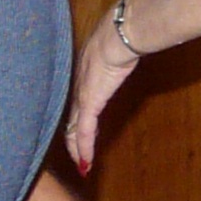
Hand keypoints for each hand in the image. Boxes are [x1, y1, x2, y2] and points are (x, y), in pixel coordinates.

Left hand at [63, 6, 143, 172]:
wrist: (117, 35)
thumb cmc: (121, 36)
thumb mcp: (118, 47)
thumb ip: (120, 52)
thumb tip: (130, 45)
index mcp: (83, 75)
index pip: (76, 103)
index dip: (77, 118)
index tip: (80, 129)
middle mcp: (77, 88)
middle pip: (71, 120)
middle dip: (73, 140)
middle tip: (76, 156)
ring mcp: (81, 97)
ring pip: (73, 130)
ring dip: (77, 150)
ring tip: (82, 165)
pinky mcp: (89, 104)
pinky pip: (84, 133)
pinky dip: (84, 150)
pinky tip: (86, 163)